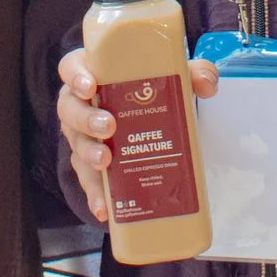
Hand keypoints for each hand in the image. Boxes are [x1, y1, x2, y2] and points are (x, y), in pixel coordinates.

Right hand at [56, 48, 219, 223]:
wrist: (150, 124)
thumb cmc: (151, 91)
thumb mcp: (172, 78)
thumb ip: (193, 74)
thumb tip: (207, 84)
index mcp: (94, 74)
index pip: (71, 68)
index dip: (75, 76)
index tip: (90, 86)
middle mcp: (80, 104)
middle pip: (69, 109)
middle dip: (86, 119)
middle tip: (109, 127)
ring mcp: (82, 137)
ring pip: (76, 145)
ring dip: (89, 155)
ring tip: (106, 163)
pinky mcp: (89, 167)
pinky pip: (88, 181)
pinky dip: (96, 195)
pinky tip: (104, 209)